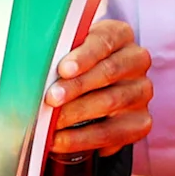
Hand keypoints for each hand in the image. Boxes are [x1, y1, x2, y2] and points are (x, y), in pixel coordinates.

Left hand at [46, 18, 152, 156]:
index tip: (63, 69)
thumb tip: (33, 69)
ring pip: (111, 102)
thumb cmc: (77, 65)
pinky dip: (83, 139)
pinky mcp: (141, 121)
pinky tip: (61, 141)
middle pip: (108, 72)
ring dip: (77, 115)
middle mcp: (136, 61)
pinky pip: (112, 133)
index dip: (84, 56)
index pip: (104, 41)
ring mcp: (141, 91)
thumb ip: (58, 54)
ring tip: (51, 124)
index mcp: (120, 35)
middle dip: (76, 87)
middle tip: (51, 99)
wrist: (96, 90)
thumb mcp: (70, 51)